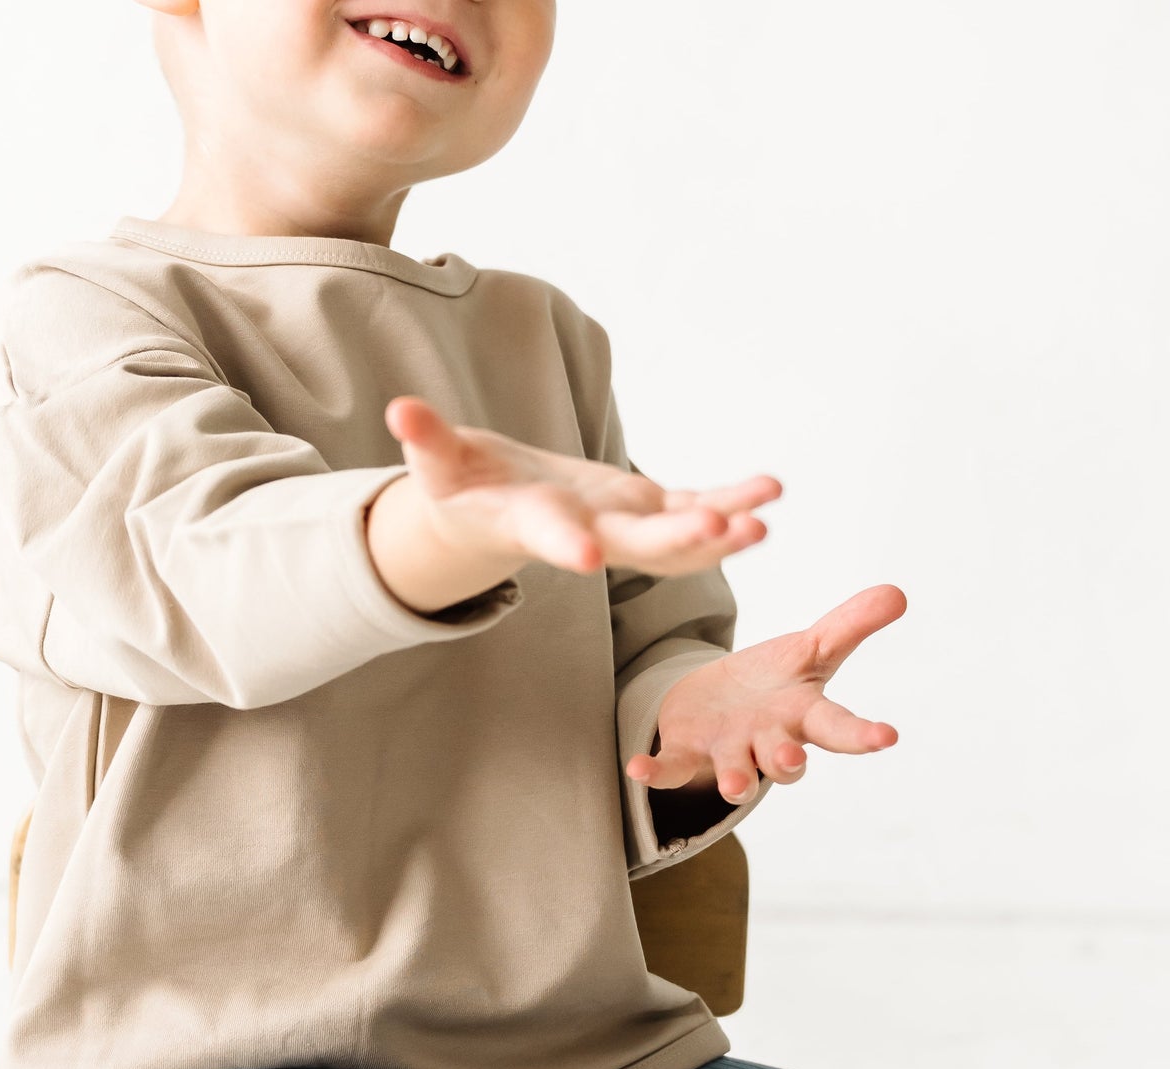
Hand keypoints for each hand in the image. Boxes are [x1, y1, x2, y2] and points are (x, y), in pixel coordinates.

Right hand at [385, 394, 780, 578]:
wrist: (492, 514)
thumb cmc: (459, 486)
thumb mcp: (437, 463)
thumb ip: (426, 440)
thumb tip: (397, 410)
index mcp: (532, 524)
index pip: (549, 535)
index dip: (565, 544)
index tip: (587, 557)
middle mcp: (584, 536)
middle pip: (634, 547)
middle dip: (678, 541)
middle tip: (723, 530)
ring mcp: (618, 529)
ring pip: (676, 540)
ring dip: (722, 531)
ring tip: (766, 516)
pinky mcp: (642, 513)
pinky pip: (693, 510)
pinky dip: (731, 502)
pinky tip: (771, 491)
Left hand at [625, 585, 906, 800]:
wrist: (718, 704)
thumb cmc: (775, 683)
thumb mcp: (811, 650)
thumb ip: (850, 626)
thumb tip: (899, 592)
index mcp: (802, 717)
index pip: (838, 727)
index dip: (862, 734)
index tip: (887, 737)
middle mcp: (768, 743)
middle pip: (785, 762)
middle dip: (788, 763)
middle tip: (790, 761)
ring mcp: (728, 753)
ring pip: (736, 773)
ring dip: (736, 778)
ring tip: (735, 784)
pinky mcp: (687, 754)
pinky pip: (672, 770)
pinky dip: (655, 771)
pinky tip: (636, 767)